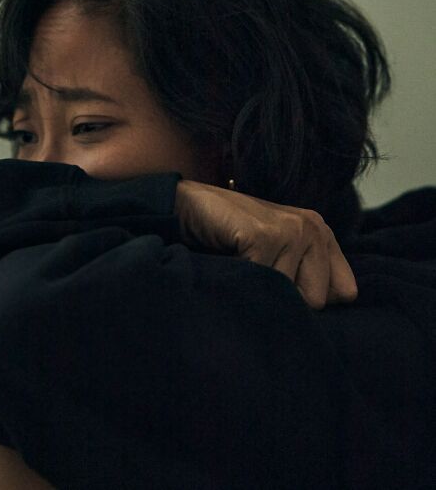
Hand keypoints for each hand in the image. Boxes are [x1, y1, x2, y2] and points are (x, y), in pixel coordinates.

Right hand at [174, 179, 358, 309]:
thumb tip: (324, 323)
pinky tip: (231, 258)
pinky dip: (243, 281)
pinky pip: (264, 284)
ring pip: (289, 296)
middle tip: (258, 269)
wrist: (187, 208)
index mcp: (321, 233)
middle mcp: (312, 228)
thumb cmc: (232, 239)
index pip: (344, 292)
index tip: (283, 285)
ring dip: (260, 289)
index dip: (310, 299)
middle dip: (285, 297)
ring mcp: (291, 229)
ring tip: (243, 262)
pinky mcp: (265, 235)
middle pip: (317, 300)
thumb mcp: (277, 257)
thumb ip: (305, 277)